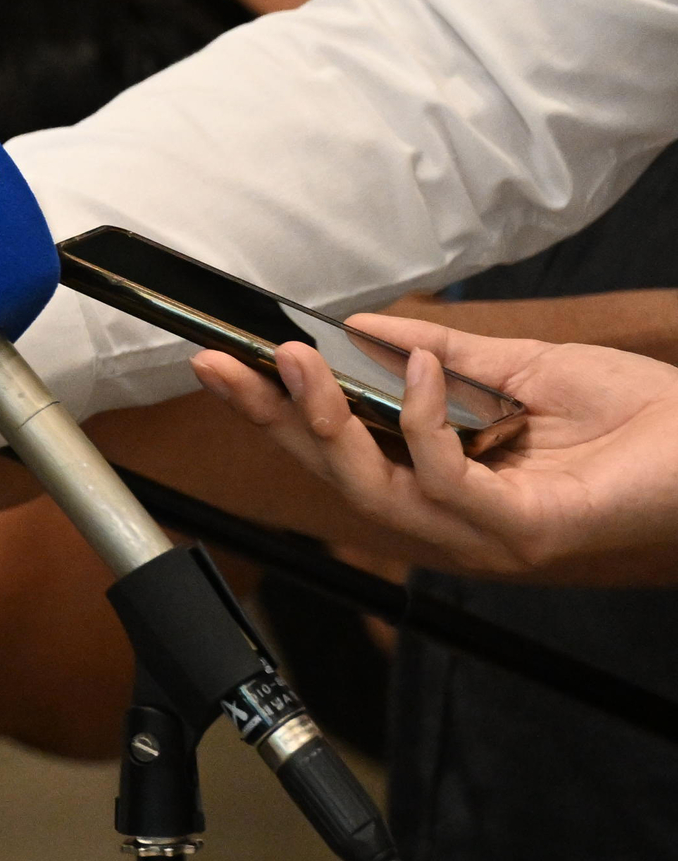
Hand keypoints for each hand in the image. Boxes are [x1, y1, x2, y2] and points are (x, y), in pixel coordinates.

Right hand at [195, 318, 677, 581]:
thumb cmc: (641, 413)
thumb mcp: (519, 364)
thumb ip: (440, 349)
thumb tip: (362, 328)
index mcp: (449, 479)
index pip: (341, 450)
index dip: (277, 411)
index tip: (226, 362)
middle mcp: (457, 517)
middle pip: (337, 475)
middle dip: (272, 418)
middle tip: (225, 363)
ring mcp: (486, 532)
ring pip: (373, 489)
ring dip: (325, 421)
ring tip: (297, 360)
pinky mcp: (520, 529)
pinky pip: (444, 479)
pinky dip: (423, 420)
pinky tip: (422, 370)